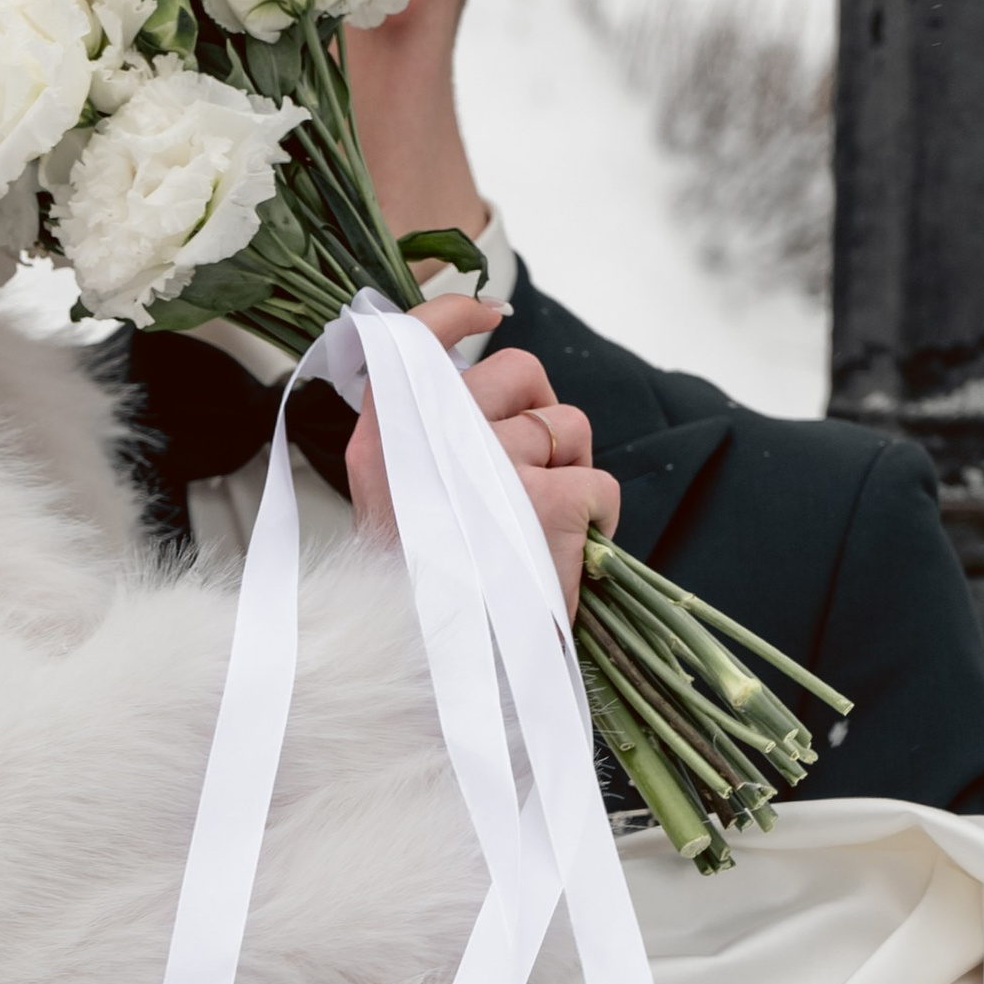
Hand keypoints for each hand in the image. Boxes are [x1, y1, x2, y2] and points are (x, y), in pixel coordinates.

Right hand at [346, 297, 620, 619]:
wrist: (439, 675)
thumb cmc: (424, 600)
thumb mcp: (395, 510)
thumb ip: (425, 447)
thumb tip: (487, 399)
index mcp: (382, 441)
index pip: (414, 340)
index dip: (454, 313)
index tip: (486, 308)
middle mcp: (432, 440)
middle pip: (516, 370)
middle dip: (542, 408)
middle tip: (536, 463)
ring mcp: (493, 466)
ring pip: (569, 425)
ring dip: (572, 467)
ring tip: (540, 526)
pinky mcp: (551, 500)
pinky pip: (600, 482)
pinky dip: (601, 516)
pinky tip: (572, 552)